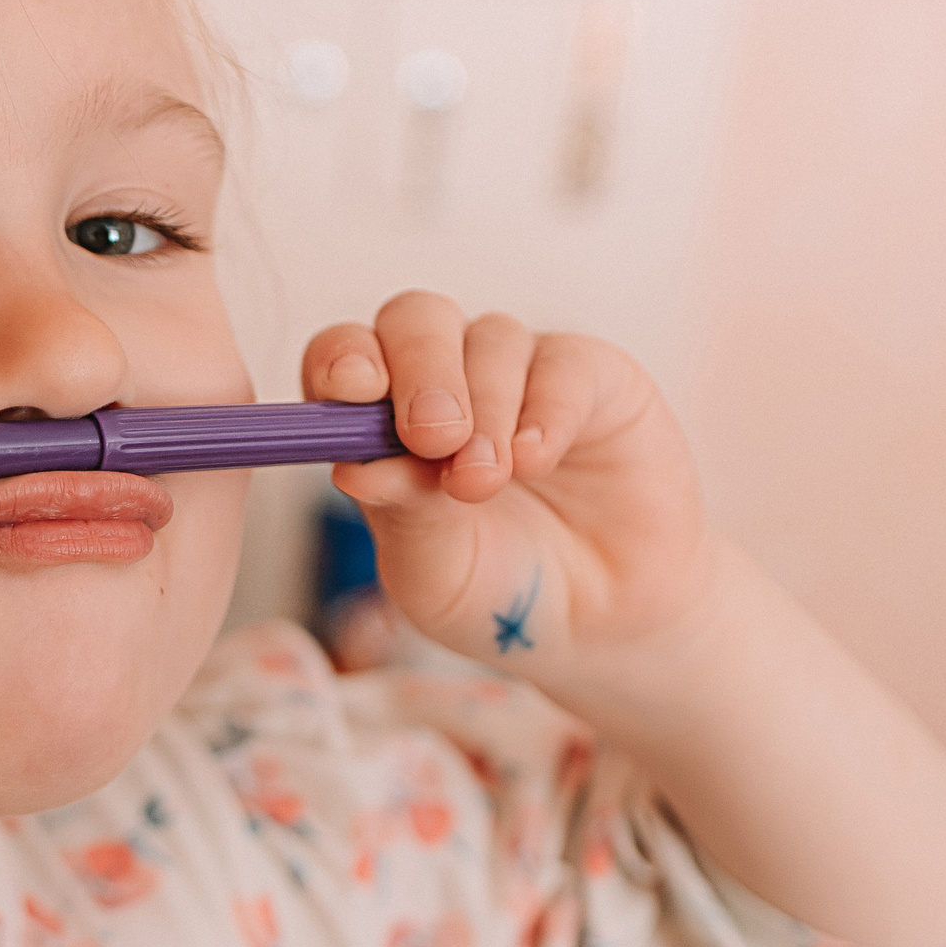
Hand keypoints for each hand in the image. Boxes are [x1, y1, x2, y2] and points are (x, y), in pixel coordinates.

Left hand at [305, 291, 714, 679]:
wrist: (603, 626)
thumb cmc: (499, 591)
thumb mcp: (433, 571)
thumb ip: (399, 512)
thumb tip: (351, 465)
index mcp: (382, 419)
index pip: (345, 357)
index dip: (342, 359)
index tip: (349, 391)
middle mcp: (448, 379)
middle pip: (416, 321)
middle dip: (420, 372)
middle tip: (431, 437)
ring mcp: (520, 372)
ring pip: (489, 339)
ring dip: (484, 409)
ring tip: (484, 482)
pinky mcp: (595, 378)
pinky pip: (564, 364)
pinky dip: (546, 409)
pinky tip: (535, 460)